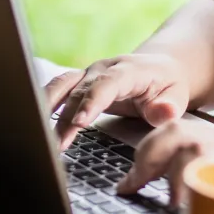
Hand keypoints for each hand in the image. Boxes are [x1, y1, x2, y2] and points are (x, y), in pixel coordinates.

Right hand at [45, 53, 191, 149]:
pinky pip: (57, 89)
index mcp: (129, 70)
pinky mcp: (79, 82)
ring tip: (41, 138)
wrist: (160, 69)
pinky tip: (35, 124)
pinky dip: (45, 105)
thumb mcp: (177, 97)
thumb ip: (169, 107)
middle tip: (57, 145)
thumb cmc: (167, 87)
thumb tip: (162, 112)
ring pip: (62, 86)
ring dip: (48, 109)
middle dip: (66, 118)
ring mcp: (88, 73)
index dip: (92, 101)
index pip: (108, 84)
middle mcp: (104, 68)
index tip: (80, 122)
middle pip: (80, 90)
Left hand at [118, 117, 213, 203]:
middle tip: (128, 187)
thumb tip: (196, 211)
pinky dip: (207, 182)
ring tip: (162, 198)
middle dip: (146, 158)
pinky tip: (193, 203)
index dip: (146, 152)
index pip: (177, 130)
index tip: (127, 180)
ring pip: (197, 145)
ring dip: (172, 169)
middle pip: (178, 133)